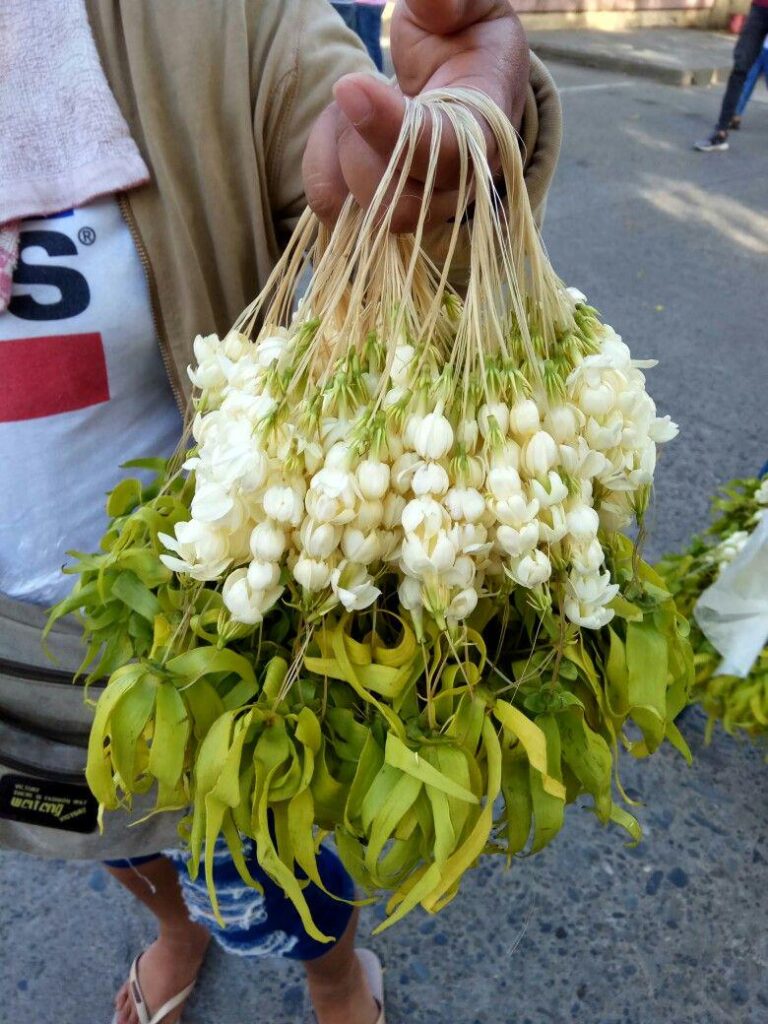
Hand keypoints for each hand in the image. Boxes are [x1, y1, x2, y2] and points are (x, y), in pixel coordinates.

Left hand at [303, 0, 529, 232]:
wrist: (458, 77)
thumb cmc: (464, 37)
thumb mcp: (467, 5)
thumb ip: (452, 1)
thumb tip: (437, 2)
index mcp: (485, 131)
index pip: (444, 155)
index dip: (392, 130)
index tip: (350, 85)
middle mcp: (457, 186)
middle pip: (395, 203)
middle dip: (358, 142)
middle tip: (357, 88)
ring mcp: (420, 208)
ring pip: (358, 214)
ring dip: (337, 152)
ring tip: (350, 108)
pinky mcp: (382, 214)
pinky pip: (332, 209)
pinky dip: (321, 165)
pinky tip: (339, 129)